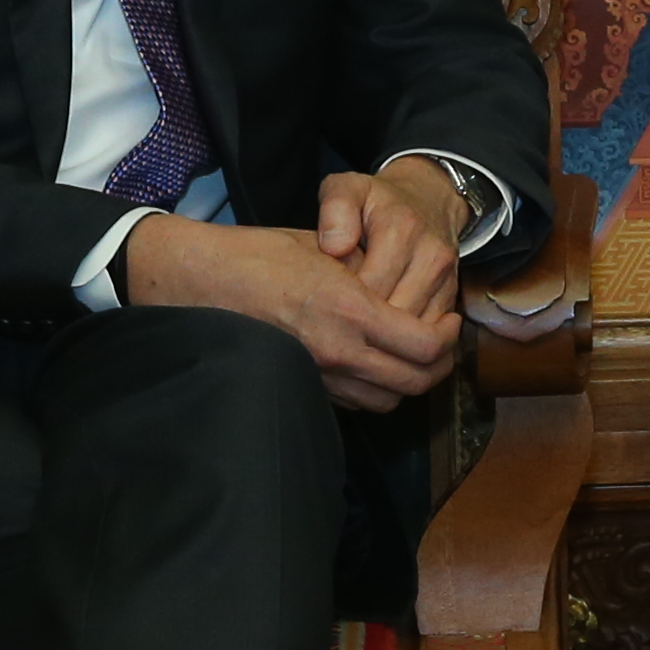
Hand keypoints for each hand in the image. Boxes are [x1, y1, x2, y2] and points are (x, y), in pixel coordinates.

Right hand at [119, 208, 461, 412]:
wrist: (199, 281)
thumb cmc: (259, 253)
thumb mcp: (323, 247)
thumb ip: (368, 271)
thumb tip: (406, 287)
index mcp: (349, 309)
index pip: (425, 345)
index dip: (448, 337)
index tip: (450, 319)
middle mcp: (338, 350)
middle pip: (415, 382)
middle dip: (438, 366)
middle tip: (440, 341)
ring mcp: (319, 374)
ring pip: (388, 400)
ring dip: (407, 381)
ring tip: (409, 354)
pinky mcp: (303, 385)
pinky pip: (355, 401)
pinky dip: (374, 388)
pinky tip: (372, 362)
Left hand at [323, 159, 468, 328]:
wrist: (429, 197)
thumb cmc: (378, 199)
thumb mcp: (348, 187)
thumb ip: (334, 209)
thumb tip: (334, 247)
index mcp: (401, 229)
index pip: (370, 286)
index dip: (343, 301)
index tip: (325, 301)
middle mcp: (431, 255)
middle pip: (394, 312)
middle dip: (363, 323)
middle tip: (337, 323)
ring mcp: (446, 277)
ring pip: (414, 327)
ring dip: (385, 333)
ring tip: (357, 329)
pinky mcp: (452, 294)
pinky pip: (429, 330)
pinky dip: (404, 337)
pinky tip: (381, 330)